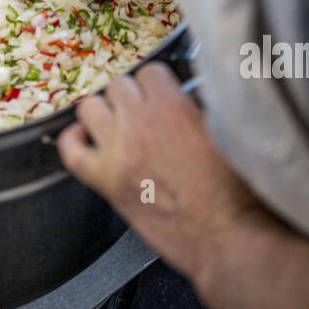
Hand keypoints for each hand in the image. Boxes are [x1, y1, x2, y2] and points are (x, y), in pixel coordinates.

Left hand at [58, 62, 266, 287]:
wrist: (226, 237)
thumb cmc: (236, 192)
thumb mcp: (225, 133)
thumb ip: (199, 109)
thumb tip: (186, 99)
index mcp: (172, 107)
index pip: (150, 72)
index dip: (157, 84)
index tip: (161, 95)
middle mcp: (139, 124)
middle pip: (119, 86)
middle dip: (132, 97)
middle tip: (144, 115)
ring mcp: (118, 152)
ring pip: (91, 108)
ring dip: (104, 113)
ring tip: (117, 126)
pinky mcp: (106, 182)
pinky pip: (72, 152)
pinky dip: (74, 141)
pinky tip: (85, 140)